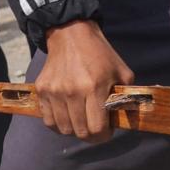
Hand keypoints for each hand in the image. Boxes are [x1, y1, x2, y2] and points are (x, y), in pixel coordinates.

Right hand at [35, 20, 133, 142]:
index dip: (104, 136)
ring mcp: (55, 91)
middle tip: (94, 128)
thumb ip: (127, 97)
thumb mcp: (122, 72)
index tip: (107, 131)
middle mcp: (73, 91)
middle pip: (80, 132)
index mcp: (95, 87)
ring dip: (74, 129)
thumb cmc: (100, 54)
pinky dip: (58, 123)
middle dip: (91, 135)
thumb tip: (127, 120)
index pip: (97, 129)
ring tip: (81, 120)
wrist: (71, 33)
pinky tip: (66, 115)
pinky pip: (48, 120)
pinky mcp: (42, 90)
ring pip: (63, 129)